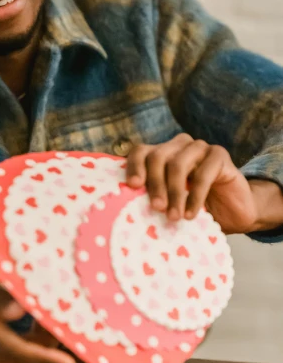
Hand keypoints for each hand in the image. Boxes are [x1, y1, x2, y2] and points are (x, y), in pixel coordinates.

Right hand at [0, 263, 75, 362]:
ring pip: (31, 356)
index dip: (44, 357)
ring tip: (59, 307)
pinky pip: (26, 355)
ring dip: (48, 337)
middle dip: (54, 337)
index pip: (16, 349)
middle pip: (31, 355)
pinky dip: (39, 340)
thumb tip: (18, 311)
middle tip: (71, 308)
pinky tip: (44, 318)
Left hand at [125, 133, 282, 233]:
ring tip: (174, 217)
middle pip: (157, 157)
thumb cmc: (196, 208)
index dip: (134, 166)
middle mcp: (178, 146)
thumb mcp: (170, 203)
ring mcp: (199, 147)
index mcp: (162, 154)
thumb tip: (127, 209)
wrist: (234, 212)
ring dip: (174, 193)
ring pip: (178, 164)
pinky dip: (195, 197)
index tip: (132, 186)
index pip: (141, 151)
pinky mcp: (219, 155)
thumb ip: (154, 198)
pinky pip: (203, 174)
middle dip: (155, 184)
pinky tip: (191, 215)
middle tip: (156, 208)